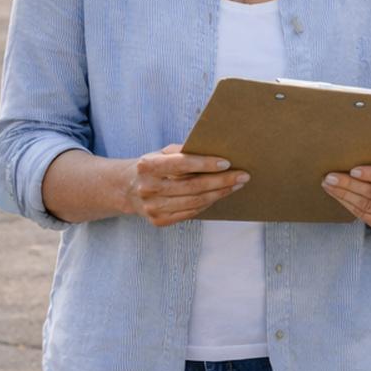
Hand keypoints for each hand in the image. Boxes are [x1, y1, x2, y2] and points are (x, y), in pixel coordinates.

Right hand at [124, 144, 249, 226]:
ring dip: (220, 193)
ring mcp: (152, 207)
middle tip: (243, 175)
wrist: (127, 189)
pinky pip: (190, 213)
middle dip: (221, 181)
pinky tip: (220, 195)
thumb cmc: (153, 166)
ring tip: (237, 185)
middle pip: (192, 186)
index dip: (206, 164)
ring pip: (194, 201)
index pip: (181, 165)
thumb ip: (182, 152)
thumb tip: (215, 150)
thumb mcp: (161, 153)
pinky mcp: (158, 220)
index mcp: (148, 166)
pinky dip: (208, 203)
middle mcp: (147, 188)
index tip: (227, 163)